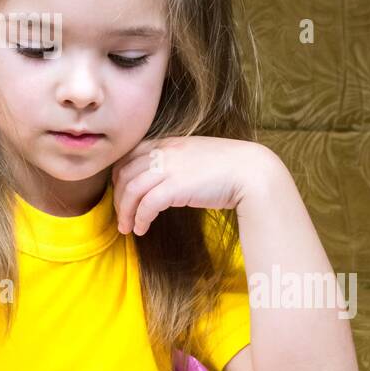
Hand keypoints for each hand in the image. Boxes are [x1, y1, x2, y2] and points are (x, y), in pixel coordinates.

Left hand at [110, 135, 270, 235]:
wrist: (251, 171)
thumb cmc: (228, 167)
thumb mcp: (195, 156)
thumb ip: (176, 161)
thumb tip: (163, 180)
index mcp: (168, 142)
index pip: (129, 155)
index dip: (119, 176)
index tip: (120, 193)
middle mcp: (164, 152)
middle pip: (125, 174)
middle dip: (118, 198)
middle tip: (121, 216)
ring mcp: (169, 168)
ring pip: (131, 190)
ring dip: (125, 212)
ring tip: (127, 228)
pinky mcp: (175, 187)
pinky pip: (146, 205)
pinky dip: (140, 219)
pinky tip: (142, 229)